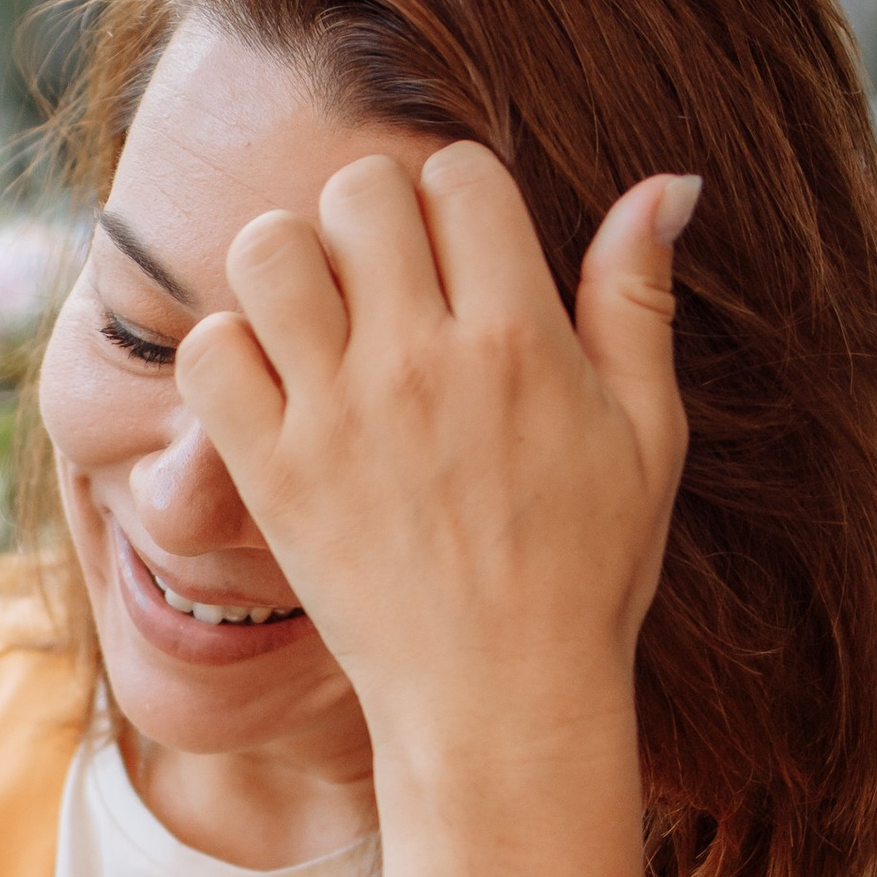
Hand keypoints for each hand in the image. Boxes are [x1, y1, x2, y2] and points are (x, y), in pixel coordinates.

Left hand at [175, 142, 693, 772]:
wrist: (502, 703)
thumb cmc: (586, 570)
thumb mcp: (647, 432)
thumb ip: (638, 300)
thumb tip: (668, 181)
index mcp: (522, 338)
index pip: (458, 173)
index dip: (455, 194)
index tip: (459, 250)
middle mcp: (423, 362)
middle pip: (357, 191)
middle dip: (369, 215)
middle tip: (383, 280)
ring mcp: (338, 416)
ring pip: (270, 251)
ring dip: (288, 266)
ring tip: (316, 320)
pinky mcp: (273, 475)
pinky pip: (209, 353)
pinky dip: (225, 352)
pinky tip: (268, 385)